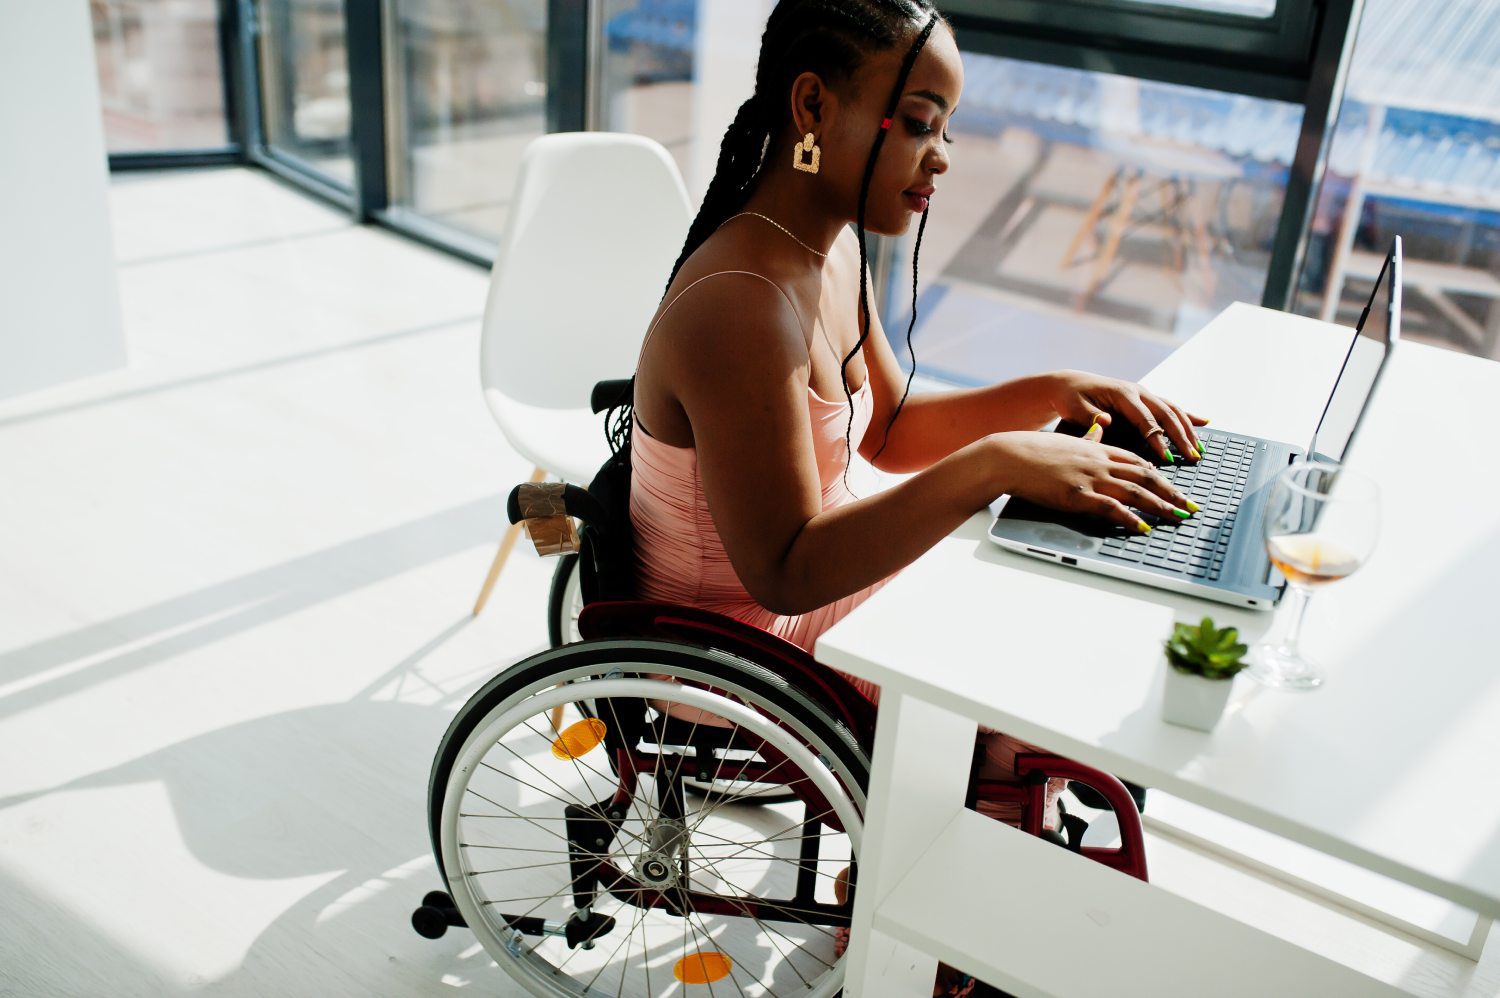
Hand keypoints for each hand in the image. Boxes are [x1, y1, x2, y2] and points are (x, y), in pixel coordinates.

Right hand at [994, 430, 1196, 531]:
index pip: (1138, 460)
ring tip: (1178, 517)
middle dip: (1172, 492)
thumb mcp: (1066, 440)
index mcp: (1098, 448)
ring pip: (1136, 490)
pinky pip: (1112, 507)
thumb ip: (1086, 438)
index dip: (1161, 474)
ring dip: (1161, 505)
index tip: (1174, 487)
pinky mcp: (1078, 494)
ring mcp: (1090, 478)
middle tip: (1190, 506)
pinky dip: (1130, 518)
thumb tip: (1098, 430)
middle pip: (1146, 475)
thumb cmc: (1033, 451)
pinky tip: (1142, 527)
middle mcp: (1100, 461)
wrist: (1009, 456)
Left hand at [1046, 370, 1207, 463]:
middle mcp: (1138, 391)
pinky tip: (1205, 422)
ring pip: (1173, 410)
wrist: (1070, 384)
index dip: (1157, 439)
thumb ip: (1089, 416)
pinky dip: (1188, 415)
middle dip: (1181, 437)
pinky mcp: (1145, 398)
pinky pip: (1170, 406)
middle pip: (1166, 414)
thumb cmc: (1071, 398)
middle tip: (1193, 457)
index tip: (1166, 458)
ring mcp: (1144, 393)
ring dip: (1188, 429)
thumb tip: (1105, 421)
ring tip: (1199, 449)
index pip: (1145, 419)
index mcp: (1122, 394)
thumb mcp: (1074, 407)